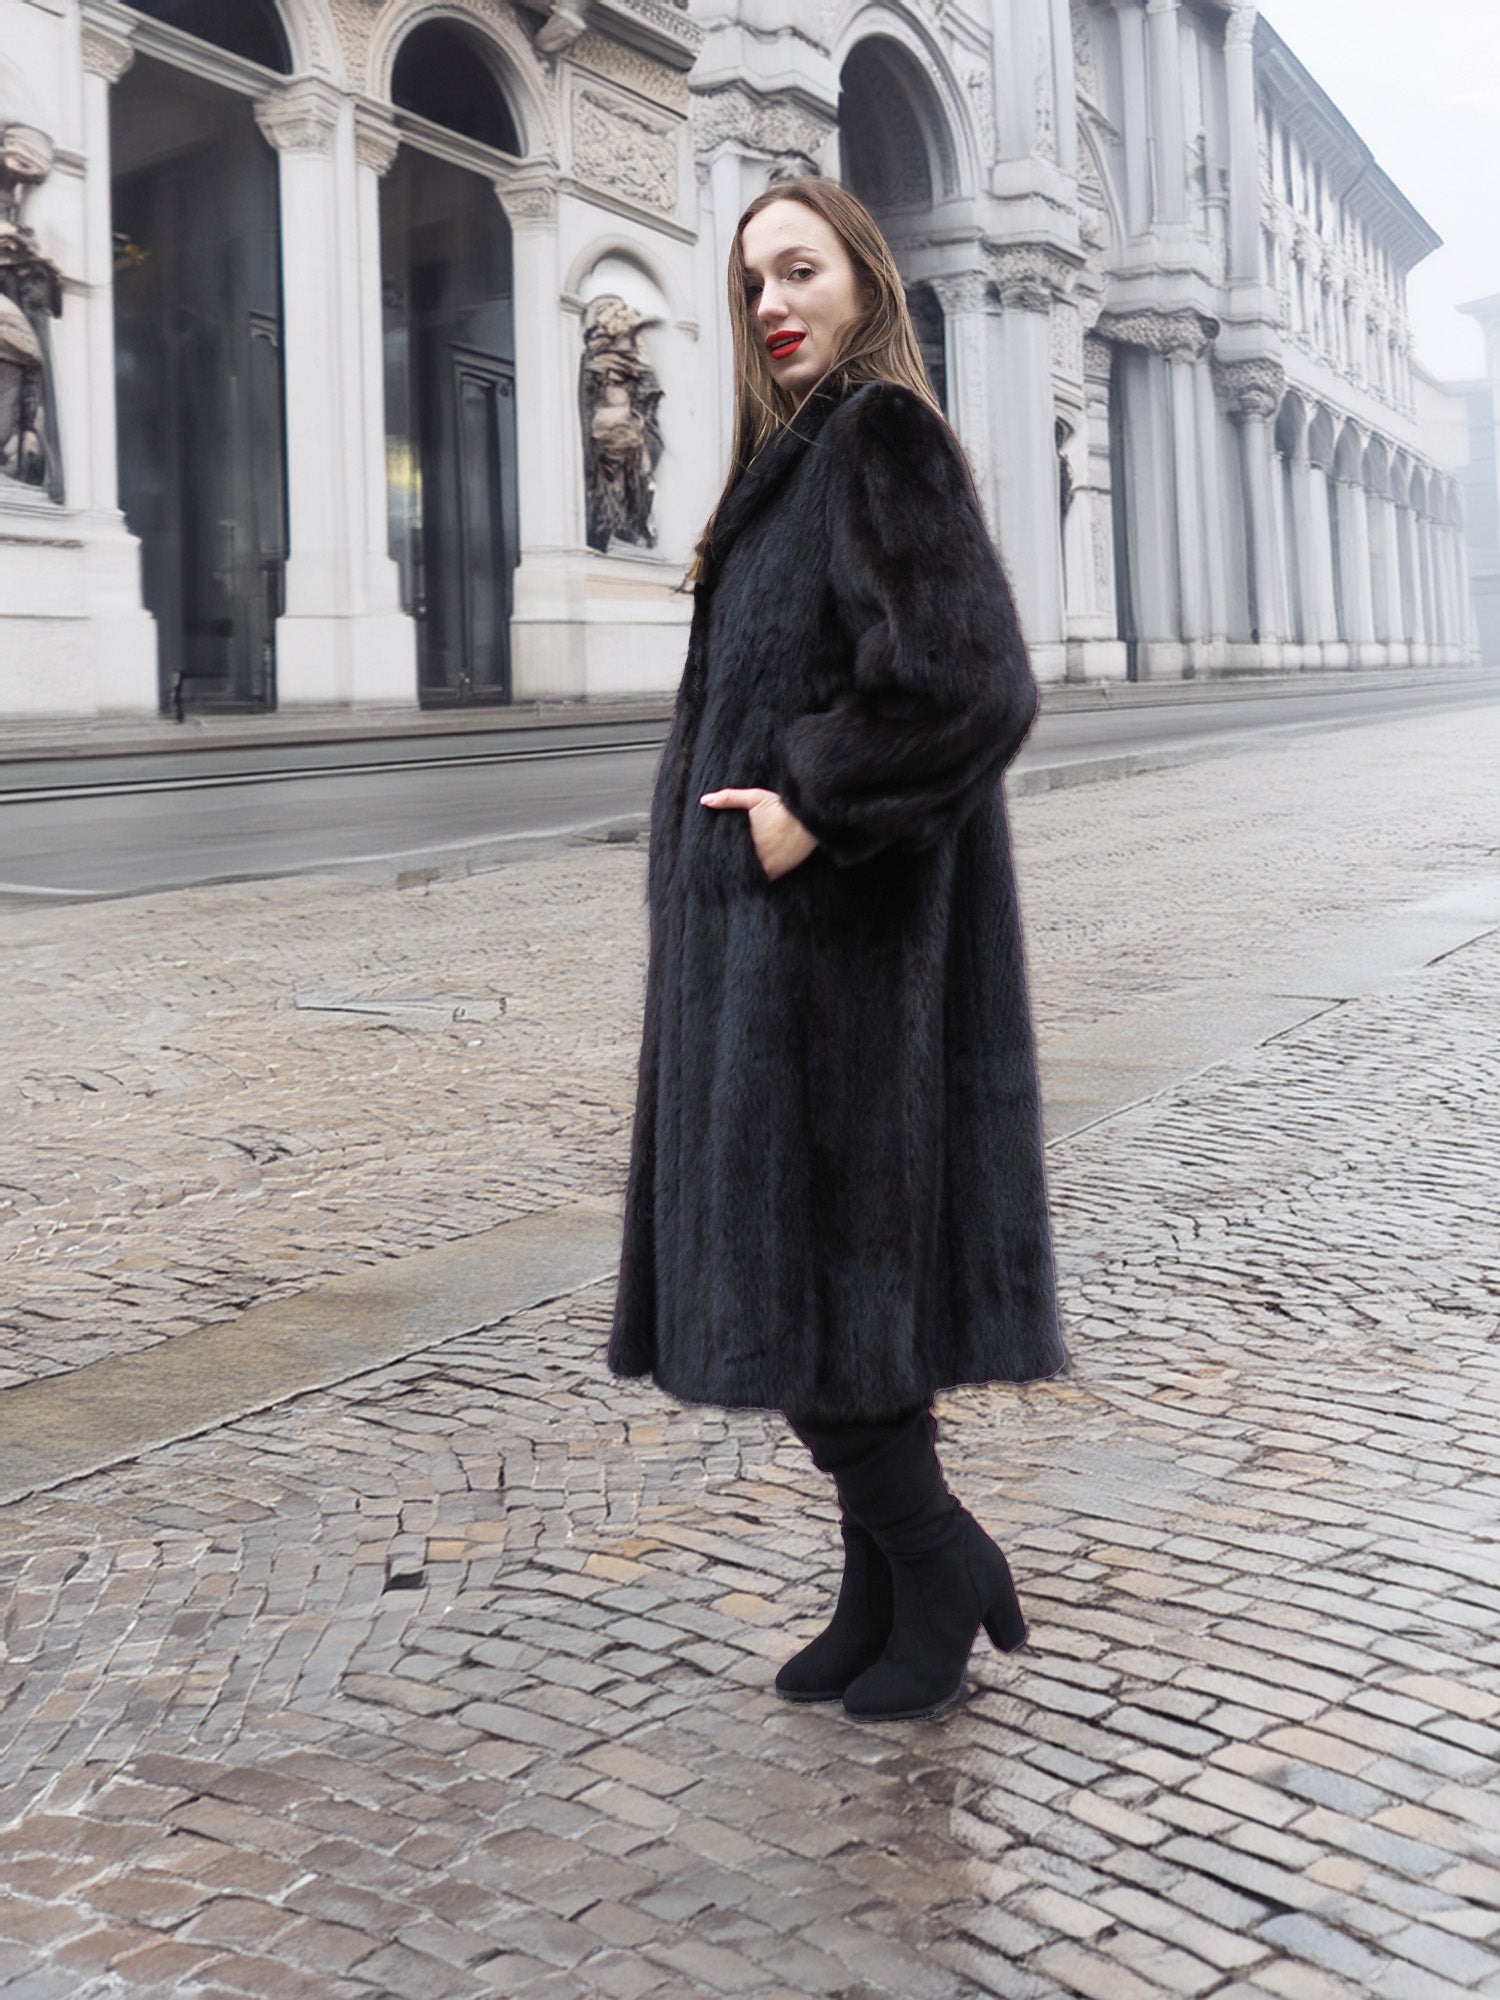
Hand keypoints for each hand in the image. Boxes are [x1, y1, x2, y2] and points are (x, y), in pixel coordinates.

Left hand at [700, 787, 817, 880]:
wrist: (808, 819)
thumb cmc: (781, 807)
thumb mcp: (755, 797)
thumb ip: (728, 798)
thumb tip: (704, 800)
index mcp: (744, 838)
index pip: (723, 853)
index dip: (715, 856)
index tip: (706, 858)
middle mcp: (754, 855)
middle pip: (732, 867)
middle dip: (724, 867)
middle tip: (713, 870)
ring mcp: (767, 865)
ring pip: (745, 876)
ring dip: (738, 875)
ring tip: (729, 876)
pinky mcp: (778, 872)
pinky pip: (761, 880)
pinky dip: (754, 880)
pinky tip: (748, 880)